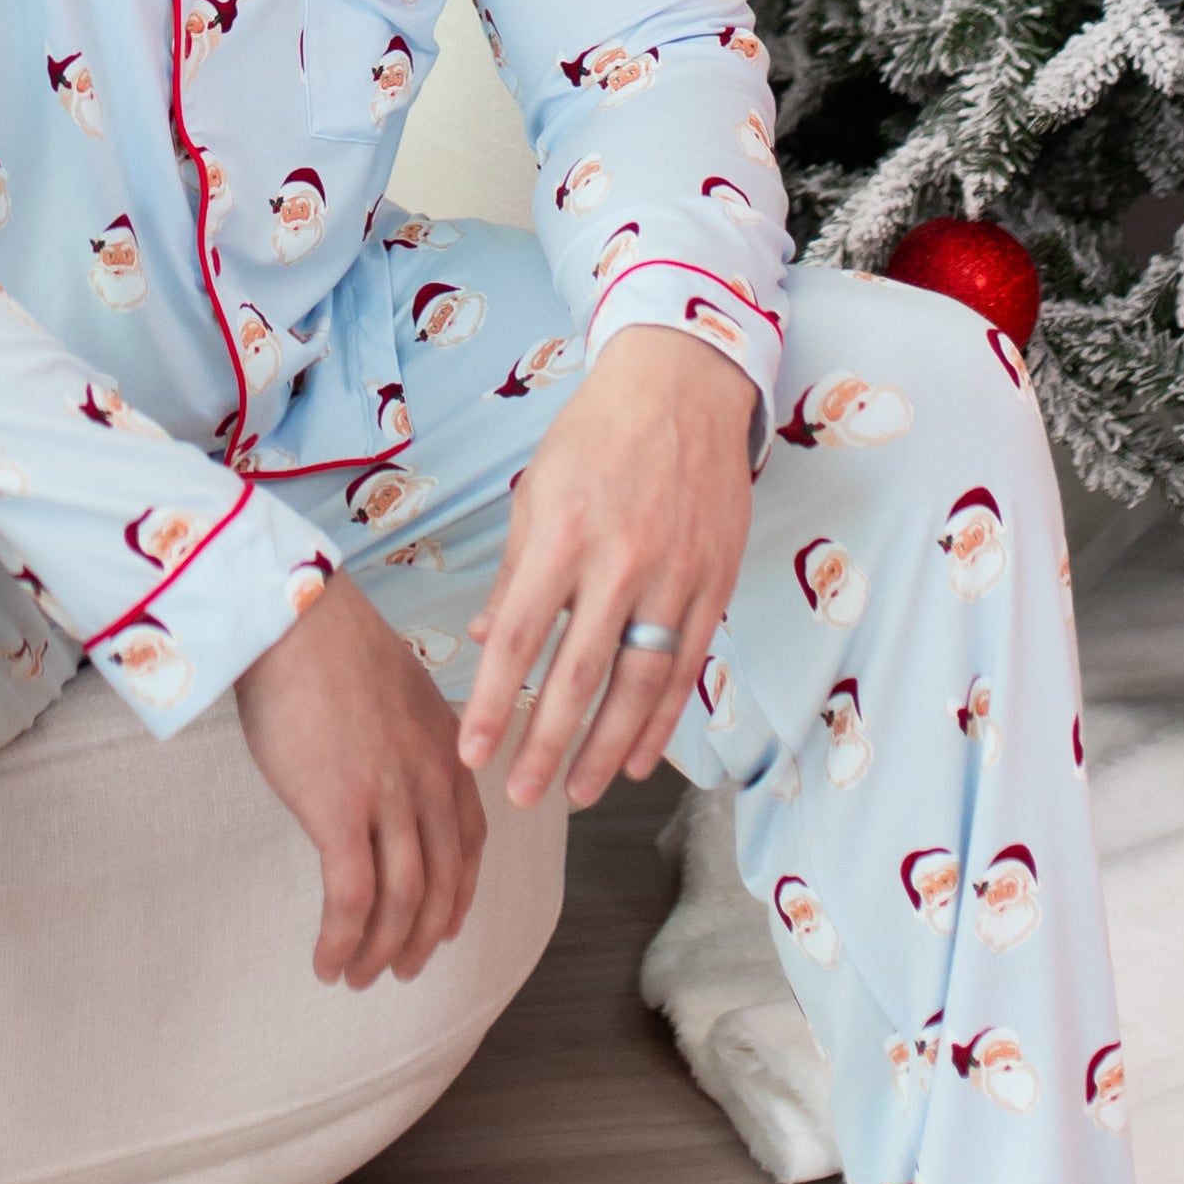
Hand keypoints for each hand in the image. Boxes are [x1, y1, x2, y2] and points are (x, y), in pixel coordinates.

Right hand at [235, 569, 488, 989]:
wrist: (295, 618)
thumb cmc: (330, 643)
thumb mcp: (397, 688)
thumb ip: (407, 735)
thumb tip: (385, 762)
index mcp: (449, 751)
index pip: (470, 843)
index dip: (457, 895)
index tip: (443, 927)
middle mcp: (432, 782)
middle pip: (441, 884)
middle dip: (423, 938)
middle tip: (399, 970)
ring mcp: (390, 800)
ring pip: (402, 903)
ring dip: (382, 953)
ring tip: (357, 977)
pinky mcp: (340, 814)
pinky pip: (351, 901)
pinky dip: (341, 941)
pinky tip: (325, 962)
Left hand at [456, 326, 754, 813]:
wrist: (683, 387)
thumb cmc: (595, 437)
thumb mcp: (537, 494)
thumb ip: (517, 574)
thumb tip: (490, 641)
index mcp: (562, 535)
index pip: (520, 638)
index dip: (492, 703)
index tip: (469, 754)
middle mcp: (620, 561)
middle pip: (578, 676)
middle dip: (546, 745)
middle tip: (519, 796)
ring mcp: (674, 576)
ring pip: (638, 685)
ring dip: (605, 749)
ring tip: (577, 793)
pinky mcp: (714, 584)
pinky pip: (685, 667)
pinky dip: (661, 720)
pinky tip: (637, 758)